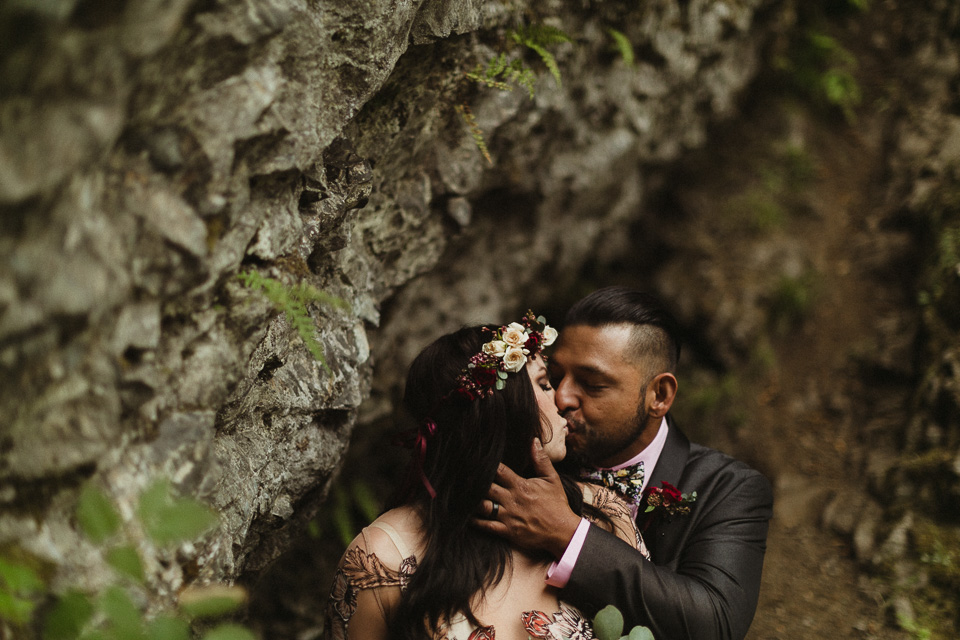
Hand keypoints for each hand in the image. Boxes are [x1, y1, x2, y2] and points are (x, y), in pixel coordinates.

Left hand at [473, 438, 581, 558]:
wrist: (562, 531)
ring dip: (472, 500)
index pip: (499, 471)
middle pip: (487, 487)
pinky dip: (475, 521)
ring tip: (461, 494)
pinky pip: (487, 526)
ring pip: (484, 506)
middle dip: (475, 482)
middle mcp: (512, 500)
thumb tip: (533, 440)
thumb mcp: (552, 479)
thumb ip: (541, 460)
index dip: (486, 465)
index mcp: (521, 485)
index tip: (476, 459)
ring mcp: (509, 516)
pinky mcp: (508, 531)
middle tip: (462, 476)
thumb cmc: (557, 504)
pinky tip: (466, 515)